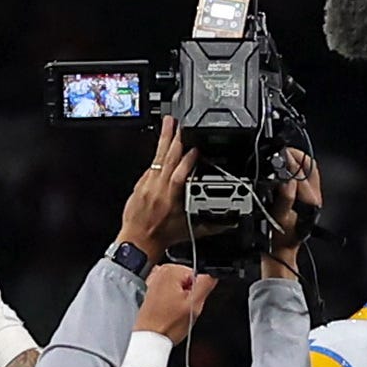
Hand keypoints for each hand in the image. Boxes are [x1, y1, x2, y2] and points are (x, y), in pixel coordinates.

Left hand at [115, 123, 198, 256]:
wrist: (137, 243)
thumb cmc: (161, 238)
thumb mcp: (190, 232)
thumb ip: (211, 226)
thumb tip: (229, 224)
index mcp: (171, 198)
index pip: (181, 173)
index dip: (189, 159)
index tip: (196, 148)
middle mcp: (158, 188)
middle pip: (167, 158)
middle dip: (175, 139)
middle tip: (180, 123)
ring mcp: (147, 184)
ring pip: (157, 157)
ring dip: (164, 139)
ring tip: (168, 123)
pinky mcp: (139, 185)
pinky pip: (150, 167)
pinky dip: (156, 156)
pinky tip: (161, 146)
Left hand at [138, 260, 216, 355]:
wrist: (150, 338)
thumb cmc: (168, 325)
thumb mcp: (194, 304)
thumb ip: (206, 284)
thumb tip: (213, 273)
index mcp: (172, 270)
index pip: (198, 276)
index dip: (197, 293)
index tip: (188, 304)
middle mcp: (160, 272)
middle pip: (188, 281)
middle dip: (188, 296)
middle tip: (181, 309)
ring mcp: (154, 281)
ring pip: (180, 287)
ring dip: (180, 299)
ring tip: (173, 311)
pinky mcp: (151, 290)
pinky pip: (170, 293)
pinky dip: (171, 301)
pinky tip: (167, 312)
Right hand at [263, 143, 320, 271]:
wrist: (281, 253)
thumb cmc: (279, 238)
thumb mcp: (279, 218)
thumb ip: (285, 198)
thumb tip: (288, 179)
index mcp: (310, 201)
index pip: (304, 171)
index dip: (291, 159)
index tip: (279, 154)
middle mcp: (314, 198)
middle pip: (310, 167)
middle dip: (296, 157)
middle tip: (280, 153)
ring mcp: (311, 199)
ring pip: (308, 172)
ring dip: (296, 163)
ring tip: (281, 159)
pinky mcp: (305, 201)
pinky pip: (304, 179)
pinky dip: (295, 172)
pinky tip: (284, 171)